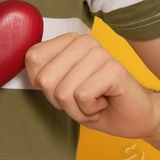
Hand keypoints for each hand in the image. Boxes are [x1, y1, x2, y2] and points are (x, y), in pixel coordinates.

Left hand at [24, 32, 159, 138]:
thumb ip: (43, 73)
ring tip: (94, 102)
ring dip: (77, 108)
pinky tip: (104, 103)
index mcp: (68, 41)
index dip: (43, 85)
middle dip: (60, 101)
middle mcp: (84, 42)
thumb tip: (27, 64)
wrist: (133, 118)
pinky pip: (83, 96)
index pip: (33, 59)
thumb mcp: (60, 88)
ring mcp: (100, 54)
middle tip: (82, 99)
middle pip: (45, 79)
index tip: (65, 88)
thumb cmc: (96, 103)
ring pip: (64, 91)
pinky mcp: (114, 69)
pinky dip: (90, 110)